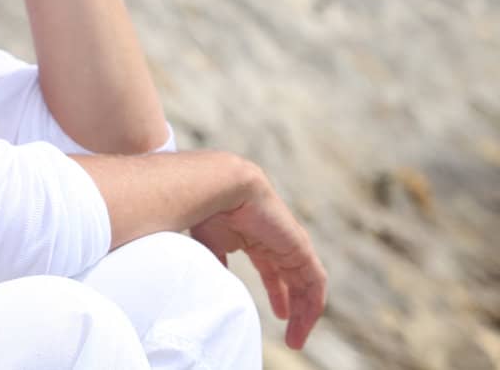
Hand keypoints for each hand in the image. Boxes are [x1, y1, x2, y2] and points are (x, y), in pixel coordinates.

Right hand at [190, 186, 327, 349]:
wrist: (221, 186)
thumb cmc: (208, 209)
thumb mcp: (208, 244)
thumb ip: (215, 264)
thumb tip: (215, 283)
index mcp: (256, 239)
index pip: (273, 271)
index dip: (276, 294)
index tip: (278, 315)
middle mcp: (277, 242)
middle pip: (292, 280)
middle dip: (293, 307)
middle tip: (291, 335)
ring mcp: (291, 244)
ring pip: (306, 284)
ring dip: (304, 312)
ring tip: (296, 337)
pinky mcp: (300, 248)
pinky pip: (315, 281)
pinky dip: (312, 303)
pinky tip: (305, 320)